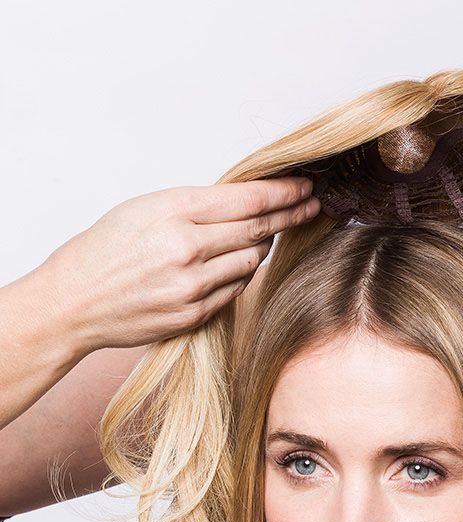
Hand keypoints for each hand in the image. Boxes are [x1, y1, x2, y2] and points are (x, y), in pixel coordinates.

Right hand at [35, 179, 320, 353]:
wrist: (75, 300)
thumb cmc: (106, 249)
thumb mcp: (145, 208)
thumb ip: (195, 206)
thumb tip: (243, 202)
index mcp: (174, 211)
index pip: (246, 200)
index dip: (282, 193)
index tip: (304, 188)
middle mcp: (187, 248)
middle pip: (257, 230)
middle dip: (288, 216)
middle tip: (308, 207)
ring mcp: (192, 285)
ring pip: (251, 262)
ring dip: (260, 247)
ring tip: (262, 235)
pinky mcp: (193, 314)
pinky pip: (235, 290)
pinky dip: (240, 275)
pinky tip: (236, 265)